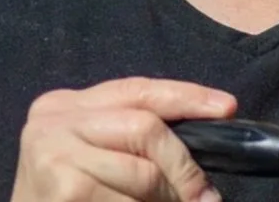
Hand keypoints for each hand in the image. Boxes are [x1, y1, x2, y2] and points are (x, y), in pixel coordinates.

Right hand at [10, 77, 235, 201]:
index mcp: (65, 105)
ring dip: (167, 198)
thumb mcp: (94, 153)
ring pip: (143, 173)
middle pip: (146, 128)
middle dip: (183, 165)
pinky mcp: (62, 190)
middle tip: (203, 196)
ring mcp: (52, 154)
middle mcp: (52, 121)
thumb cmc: (68, 196)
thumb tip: (210, 131)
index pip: (138, 89)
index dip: (188, 96)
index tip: (226, 108)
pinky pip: (128, 201)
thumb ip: (136, 135)